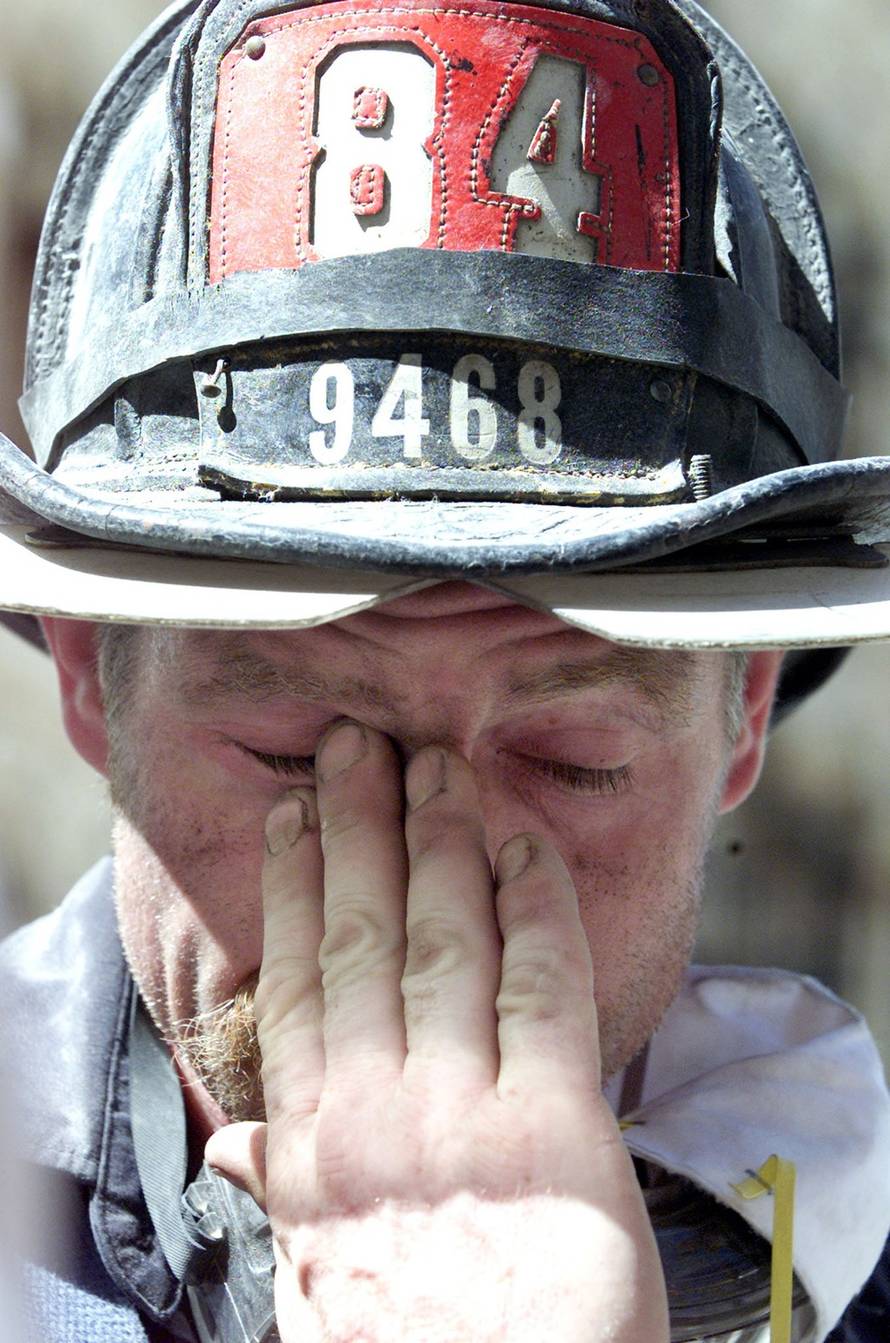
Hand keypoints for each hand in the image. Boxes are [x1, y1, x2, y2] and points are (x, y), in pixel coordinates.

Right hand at [206, 721, 668, 1342]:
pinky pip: (544, 988)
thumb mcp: (313, 1282)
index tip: (291, 816)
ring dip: (439, 842)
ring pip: (443, 942)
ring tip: (434, 767)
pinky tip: (526, 849)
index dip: (294, 886)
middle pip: (362, 936)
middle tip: (356, 745)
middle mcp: (376, 1113)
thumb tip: (235, 1140)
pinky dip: (537, 909)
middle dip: (358, 828)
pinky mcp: (554, 1129)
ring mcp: (464, 1115)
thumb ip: (284, 1191)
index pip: (295, 982)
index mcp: (313, 1148)